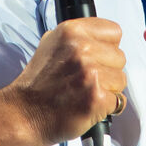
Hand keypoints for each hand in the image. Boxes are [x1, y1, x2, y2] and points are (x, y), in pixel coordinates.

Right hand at [0, 17, 126, 145]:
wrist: (24, 114)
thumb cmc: (37, 84)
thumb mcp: (50, 44)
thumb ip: (77, 37)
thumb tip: (102, 38)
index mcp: (72, 31)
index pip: (114, 32)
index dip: (107, 48)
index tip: (96, 58)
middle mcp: (82, 49)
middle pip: (120, 57)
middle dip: (108, 70)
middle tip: (86, 80)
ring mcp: (91, 74)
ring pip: (121, 79)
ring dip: (109, 89)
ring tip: (86, 93)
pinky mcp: (97, 98)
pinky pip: (118, 101)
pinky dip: (107, 107)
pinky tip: (89, 105)